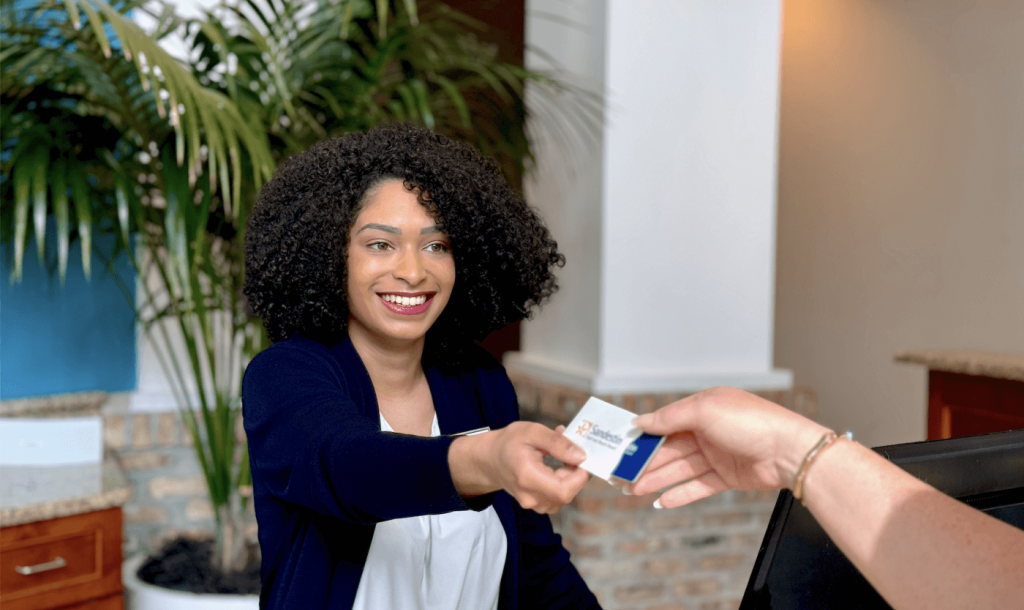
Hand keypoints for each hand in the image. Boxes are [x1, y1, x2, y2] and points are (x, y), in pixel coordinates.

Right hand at [450, 421, 589, 513]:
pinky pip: (557, 497)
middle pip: (566, 494)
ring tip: (561, 457)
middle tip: (572, 451)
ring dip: (570, 478)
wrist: (490, 459)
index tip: (584, 458)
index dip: (580, 478)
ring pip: (564, 496)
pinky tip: (556, 468)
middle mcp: (529, 496)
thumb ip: (557, 443)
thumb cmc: (509, 443)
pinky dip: (563, 483)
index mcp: (527, 477)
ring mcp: (532, 503)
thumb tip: (581, 456)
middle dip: (576, 473)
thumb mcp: (532, 432)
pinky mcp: (536, 504)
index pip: (563, 491)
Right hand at [626, 387, 829, 508]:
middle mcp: (709, 430)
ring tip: (635, 490)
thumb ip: (669, 417)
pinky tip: (662, 501)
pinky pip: (698, 485)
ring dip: (657, 480)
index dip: (644, 436)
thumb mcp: (704, 411)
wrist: (790, 452)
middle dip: (646, 462)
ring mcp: (718, 454)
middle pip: (670, 448)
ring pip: (680, 468)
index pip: (665, 422)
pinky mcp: (728, 476)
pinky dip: (680, 493)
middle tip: (623, 476)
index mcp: (703, 407)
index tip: (623, 447)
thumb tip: (641, 421)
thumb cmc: (752, 422)